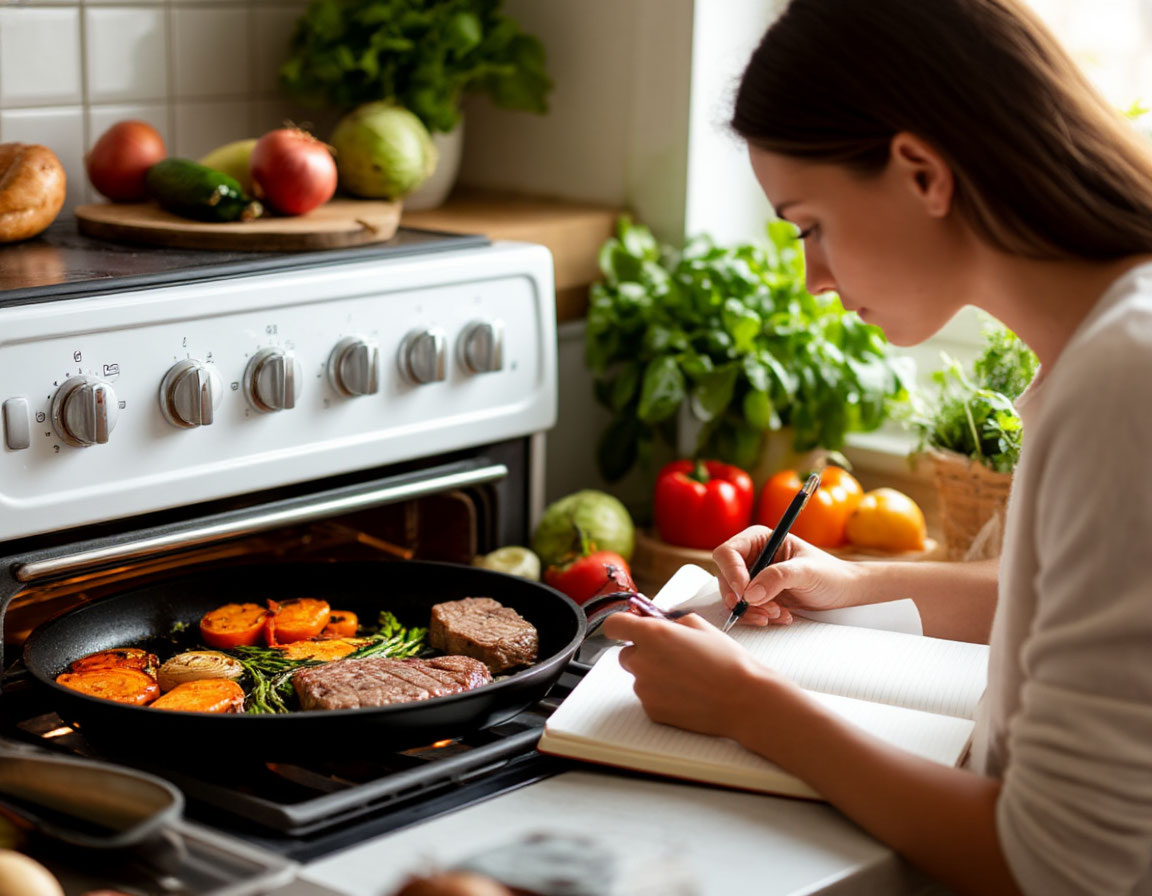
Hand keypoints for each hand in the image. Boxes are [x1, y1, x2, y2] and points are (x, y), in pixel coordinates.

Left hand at [602, 611, 775, 739]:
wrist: (743, 699)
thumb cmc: (726, 661)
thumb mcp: (699, 625)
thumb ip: (670, 621)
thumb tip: (658, 622)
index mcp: (652, 634)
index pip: (613, 625)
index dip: (621, 625)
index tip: (628, 627)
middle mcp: (642, 661)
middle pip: (626, 653)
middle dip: (642, 652)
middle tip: (670, 654)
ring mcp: (645, 688)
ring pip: (639, 676)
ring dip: (654, 674)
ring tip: (686, 676)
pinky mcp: (651, 710)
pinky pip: (649, 696)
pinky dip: (661, 694)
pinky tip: (686, 692)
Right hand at [713, 525, 862, 625]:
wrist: (843, 592)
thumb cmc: (830, 574)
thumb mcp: (806, 572)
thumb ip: (778, 577)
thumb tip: (750, 593)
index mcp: (759, 539)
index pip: (728, 553)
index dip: (731, 573)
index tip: (743, 593)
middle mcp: (751, 557)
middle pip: (726, 578)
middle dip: (743, 598)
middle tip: (766, 610)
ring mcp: (752, 578)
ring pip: (733, 597)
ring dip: (752, 611)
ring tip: (779, 614)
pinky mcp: (757, 597)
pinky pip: (744, 610)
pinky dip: (758, 617)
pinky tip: (781, 616)